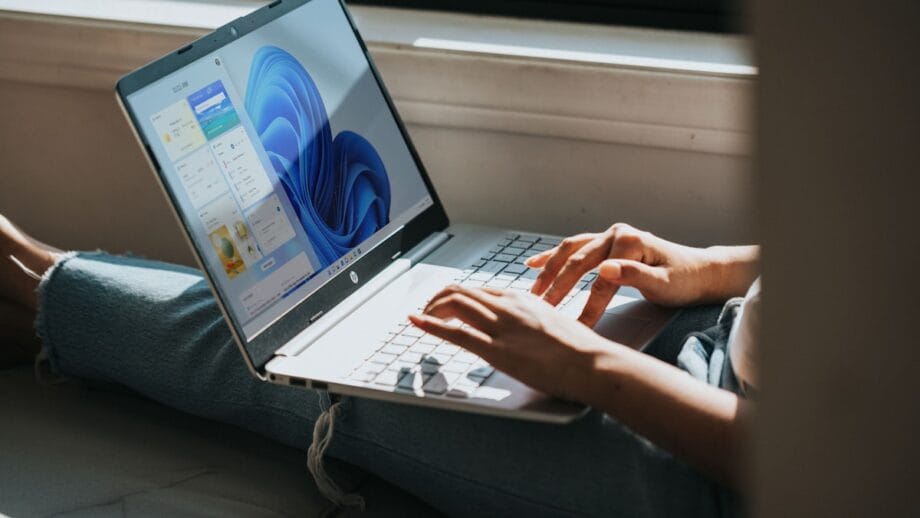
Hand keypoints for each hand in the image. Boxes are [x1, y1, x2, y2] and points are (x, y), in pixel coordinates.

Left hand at [409, 285, 610, 401]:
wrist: (593, 362)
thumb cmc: (581, 349)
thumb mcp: (553, 323)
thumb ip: (533, 321)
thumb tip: (525, 329)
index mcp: (522, 299)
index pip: (479, 290)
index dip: (457, 296)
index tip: (446, 305)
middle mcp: (508, 306)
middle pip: (461, 291)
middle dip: (437, 300)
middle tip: (427, 311)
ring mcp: (501, 327)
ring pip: (454, 304)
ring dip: (431, 310)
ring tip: (421, 318)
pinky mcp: (498, 350)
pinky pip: (456, 332)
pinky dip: (431, 325)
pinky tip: (417, 323)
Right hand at [526, 223, 727, 326]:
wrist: (699, 271)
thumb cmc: (684, 280)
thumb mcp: (664, 283)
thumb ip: (634, 275)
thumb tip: (604, 269)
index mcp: (630, 242)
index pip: (600, 279)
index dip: (586, 305)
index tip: (574, 327)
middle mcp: (616, 234)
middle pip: (578, 262)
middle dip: (558, 287)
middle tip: (542, 310)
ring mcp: (609, 236)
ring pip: (570, 252)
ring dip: (549, 271)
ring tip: (534, 292)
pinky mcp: (606, 243)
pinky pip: (574, 248)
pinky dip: (553, 256)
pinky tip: (533, 264)